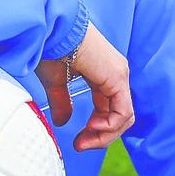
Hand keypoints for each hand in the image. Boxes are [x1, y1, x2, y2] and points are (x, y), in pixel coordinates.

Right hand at [34, 23, 133, 151]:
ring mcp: (119, 75)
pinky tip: (91, 128)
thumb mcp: (56, 82)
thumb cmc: (50, 48)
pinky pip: (122, 112)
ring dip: (105, 135)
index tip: (77, 141)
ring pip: (124, 117)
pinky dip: (109, 126)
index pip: (109, 109)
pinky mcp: (117, 77)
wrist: (51, 30)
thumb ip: (63, 102)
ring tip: (85, 140)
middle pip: (119, 116)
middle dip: (101, 137)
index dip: (95, 130)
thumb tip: (63, 121)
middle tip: (80, 145)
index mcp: (103, 73)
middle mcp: (116, 74)